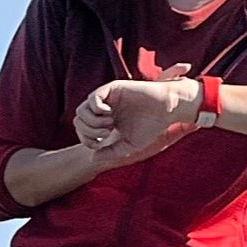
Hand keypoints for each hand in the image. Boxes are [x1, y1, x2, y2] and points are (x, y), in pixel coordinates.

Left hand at [75, 63, 201, 170]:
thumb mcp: (128, 145)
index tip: (101, 143)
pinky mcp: (113, 88)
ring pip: (82, 110)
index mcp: (105, 120)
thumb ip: (110, 152)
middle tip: (106, 135)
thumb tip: (91, 158)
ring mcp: (107, 97)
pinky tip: (110, 116)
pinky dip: (97, 110)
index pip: (83, 129)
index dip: (87, 139)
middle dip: (88, 132)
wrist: (167, 110)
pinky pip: (93, 98)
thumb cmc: (151, 127)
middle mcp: (104, 107)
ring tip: (109, 126)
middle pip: (78, 120)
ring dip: (93, 122)